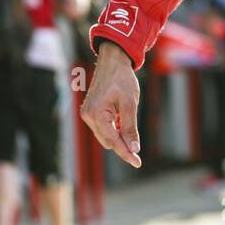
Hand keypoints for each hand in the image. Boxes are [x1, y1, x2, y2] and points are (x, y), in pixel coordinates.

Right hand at [80, 42, 142, 168]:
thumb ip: (130, 127)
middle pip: (108, 141)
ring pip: (105, 136)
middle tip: (137, 152)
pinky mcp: (90, 112)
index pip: (113, 141)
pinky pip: (103, 128)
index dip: (126, 153)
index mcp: (96, 114)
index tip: (137, 162)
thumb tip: (133, 148)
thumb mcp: (130, 104)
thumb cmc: (122, 80)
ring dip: (118, 138)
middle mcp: (88, 116)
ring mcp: (87, 114)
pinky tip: (123, 128)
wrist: (112, 61)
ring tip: (131, 136)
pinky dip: (114, 130)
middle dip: (122, 147)